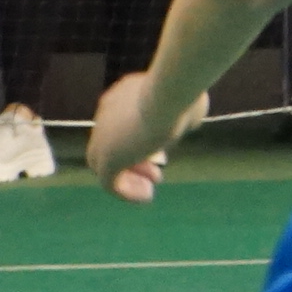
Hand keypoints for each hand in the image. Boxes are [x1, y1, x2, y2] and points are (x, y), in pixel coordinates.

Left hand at [87, 70, 193, 202]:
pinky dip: (126, 192)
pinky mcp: (106, 159)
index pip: (123, 122)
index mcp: (123, 96)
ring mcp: (102, 137)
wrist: (168, 95)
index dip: (143, 140)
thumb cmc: (183, 95)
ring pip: (107, 164)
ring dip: (130, 177)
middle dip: (135, 160)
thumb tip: (189, 123)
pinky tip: (146, 196)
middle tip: (156, 173)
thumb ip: (183, 114)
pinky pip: (109, 183)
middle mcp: (107, 113)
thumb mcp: (188, 103)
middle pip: (112, 144)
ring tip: (150, 188)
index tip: (162, 154)